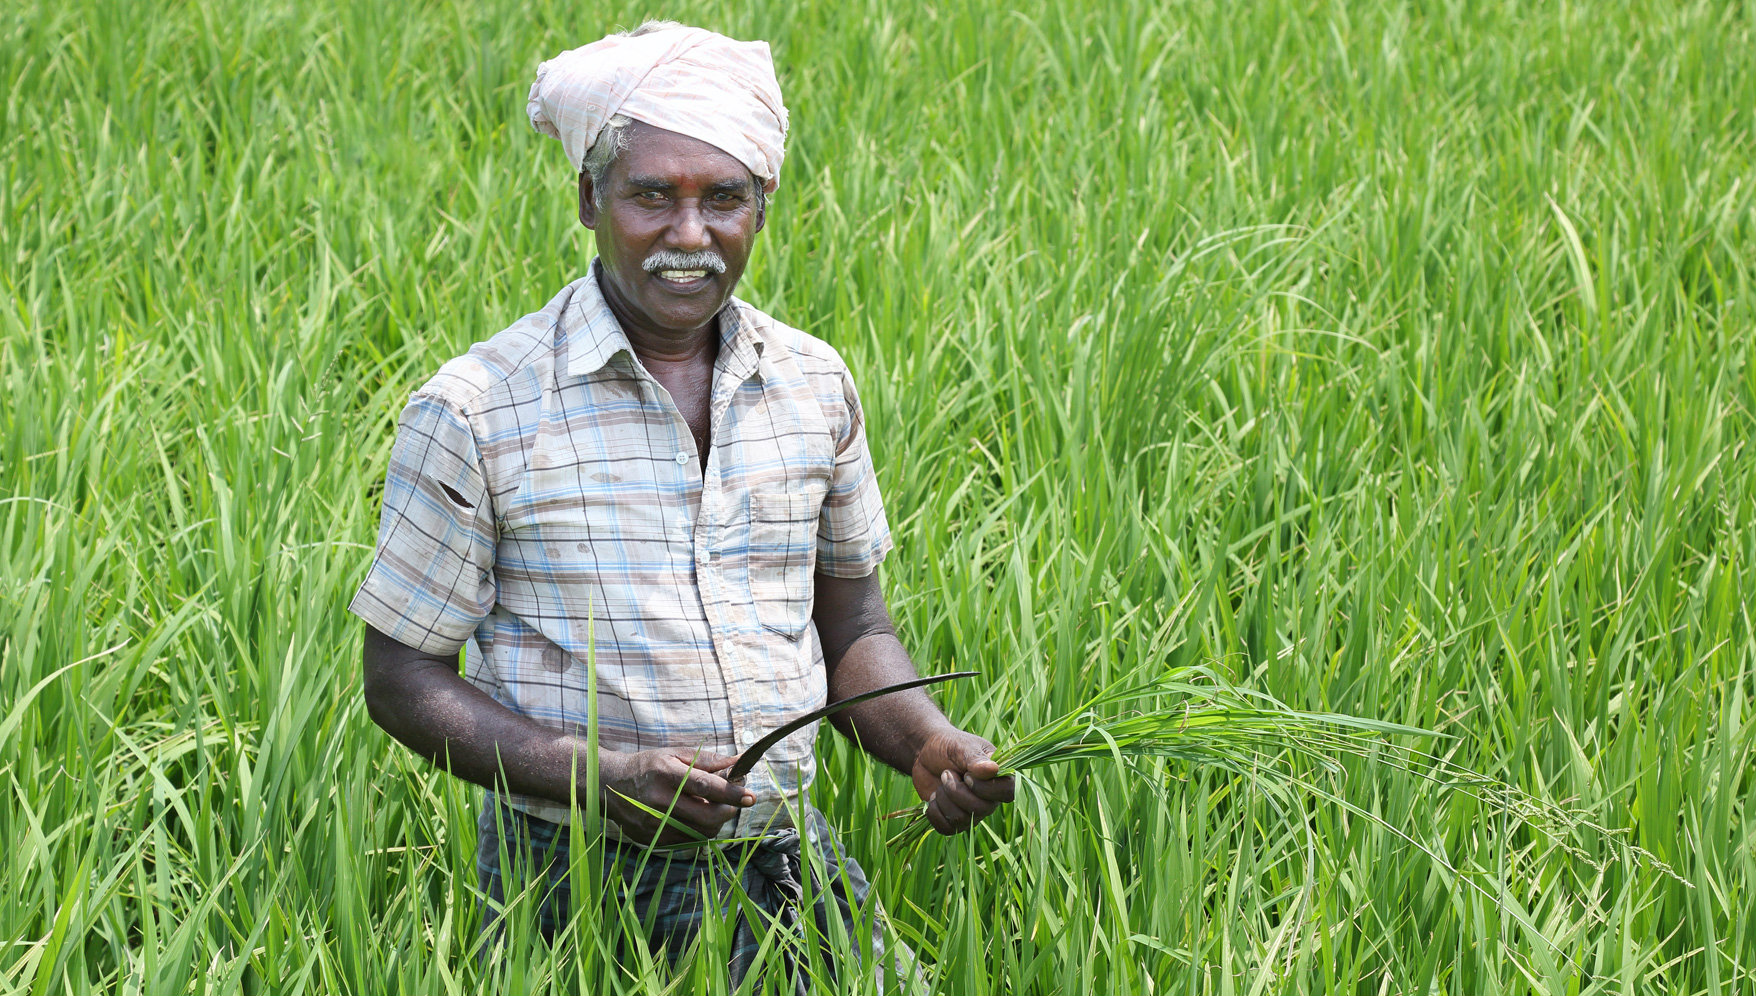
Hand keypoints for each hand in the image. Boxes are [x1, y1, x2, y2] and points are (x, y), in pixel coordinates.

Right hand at [598, 748, 754, 845]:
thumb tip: (740, 761)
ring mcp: (654, 825)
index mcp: (666, 774)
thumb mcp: (675, 754)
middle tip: (733, 802)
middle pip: (706, 817)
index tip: (750, 796)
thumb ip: (709, 760)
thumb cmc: (648, 766)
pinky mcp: (652, 840)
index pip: (705, 787)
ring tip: (711, 807)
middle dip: (727, 811)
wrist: (609, 785)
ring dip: (715, 822)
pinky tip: (693, 817)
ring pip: (701, 833)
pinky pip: (687, 841)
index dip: (731, 793)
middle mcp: (659, 801)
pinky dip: (698, 830)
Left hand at [910, 730, 1014, 834]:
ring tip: (941, 782)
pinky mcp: (954, 821)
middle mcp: (989, 798)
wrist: (925, 753)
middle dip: (956, 791)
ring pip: (961, 820)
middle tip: (946, 773)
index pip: (1007, 792)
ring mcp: (972, 812)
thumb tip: (994, 769)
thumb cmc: (949, 745)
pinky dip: (934, 812)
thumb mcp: (961, 747)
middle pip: (981, 809)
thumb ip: (976, 758)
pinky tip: (933, 797)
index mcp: (998, 776)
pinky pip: (946, 829)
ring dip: (943, 799)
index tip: (967, 775)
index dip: (986, 788)